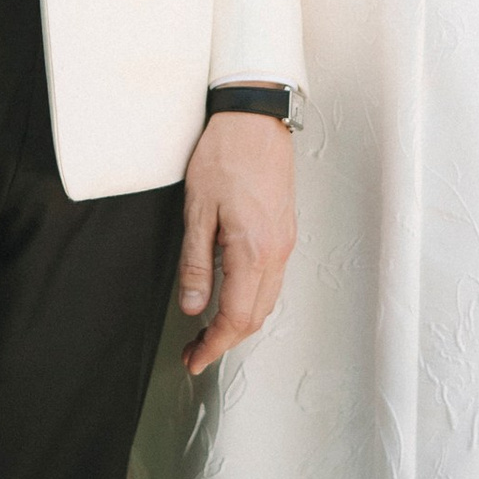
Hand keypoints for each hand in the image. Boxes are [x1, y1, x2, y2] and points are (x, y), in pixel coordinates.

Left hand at [177, 110, 294, 374]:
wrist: (255, 119)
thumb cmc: (225, 155)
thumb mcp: (197, 211)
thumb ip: (196, 264)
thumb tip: (193, 307)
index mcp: (254, 250)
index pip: (236, 317)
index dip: (213, 345)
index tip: (194, 359)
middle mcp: (277, 252)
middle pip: (256, 317)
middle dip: (225, 341)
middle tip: (194, 352)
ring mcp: (285, 243)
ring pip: (267, 301)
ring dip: (239, 323)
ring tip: (208, 331)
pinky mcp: (285, 232)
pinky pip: (272, 281)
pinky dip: (252, 301)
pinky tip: (232, 299)